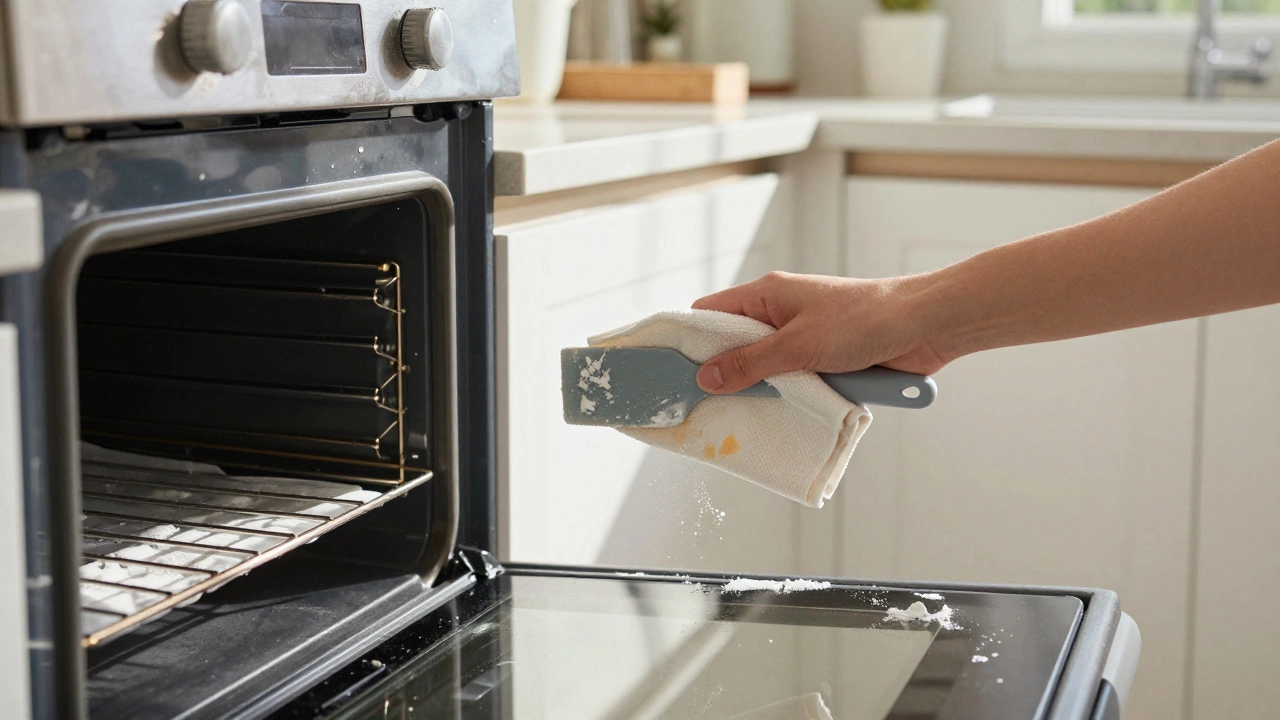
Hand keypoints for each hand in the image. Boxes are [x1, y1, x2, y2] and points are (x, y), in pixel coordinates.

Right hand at [691, 271, 948, 393]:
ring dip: (759, 391)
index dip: (687, 340)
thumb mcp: (799, 345)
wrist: (926, 326)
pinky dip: (785, 399)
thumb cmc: (865, 319)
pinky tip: (775, 419)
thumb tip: (706, 378)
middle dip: (721, 375)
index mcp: (766, 295)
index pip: (710, 314)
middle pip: (733, 347)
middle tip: (699, 406)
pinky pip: (791, 383)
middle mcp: (780, 315)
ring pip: (763, 370)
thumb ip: (751, 363)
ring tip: (736, 418)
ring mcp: (802, 340)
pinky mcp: (823, 362)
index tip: (668, 371)